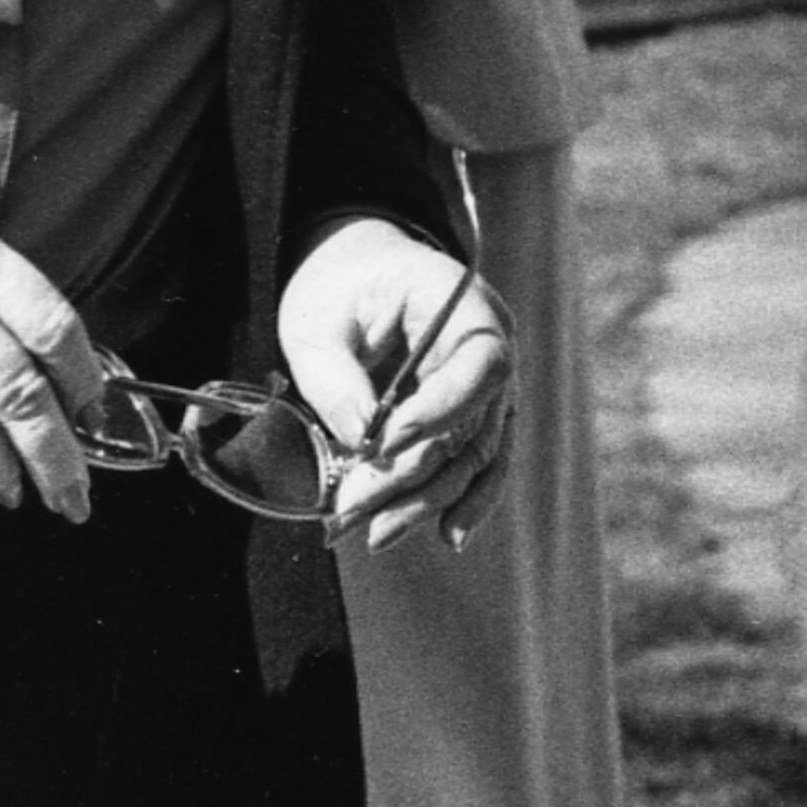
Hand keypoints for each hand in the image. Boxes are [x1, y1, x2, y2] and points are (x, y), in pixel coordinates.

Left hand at [279, 217, 513, 552]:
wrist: (355, 271)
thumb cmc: (337, 286)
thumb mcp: (316, 322)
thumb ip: (337, 379)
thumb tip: (364, 441)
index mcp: (460, 302)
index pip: (480, 363)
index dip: (441, 410)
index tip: (384, 444)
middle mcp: (490, 344)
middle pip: (473, 424)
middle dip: (412, 475)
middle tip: (349, 509)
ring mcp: (488, 384)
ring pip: (476, 456)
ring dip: (428, 501)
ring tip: (375, 535)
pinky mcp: (474, 415)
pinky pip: (481, 463)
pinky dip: (465, 500)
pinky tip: (447, 535)